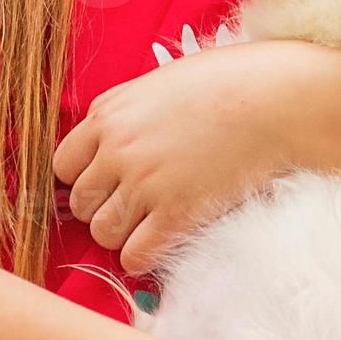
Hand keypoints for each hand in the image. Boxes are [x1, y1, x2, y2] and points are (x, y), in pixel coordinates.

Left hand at [53, 44, 301, 275]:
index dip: (86, 177)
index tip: (110, 183)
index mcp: (108, 114)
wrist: (277, 100)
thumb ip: (129, 112)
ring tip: (153, 223)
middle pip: (81, 203)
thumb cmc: (230, 83)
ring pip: (103, 233)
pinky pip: (134, 256)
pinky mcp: (176, 213)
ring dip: (124, 234)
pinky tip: (164, 241)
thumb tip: (115, 141)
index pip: (63, 165)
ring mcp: (145, 184)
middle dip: (104, 208)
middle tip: (137, 205)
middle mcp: (117, 150)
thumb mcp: (162, 83)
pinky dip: (143, 256)